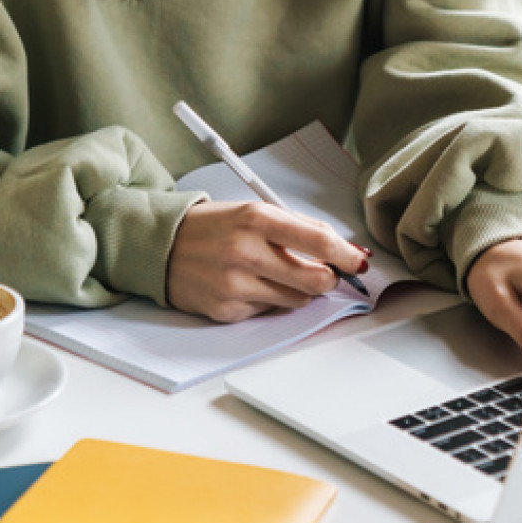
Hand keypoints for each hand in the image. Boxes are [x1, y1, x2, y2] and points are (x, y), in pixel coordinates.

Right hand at [166, 201, 371, 322]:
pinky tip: (248, 285)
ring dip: (297, 290)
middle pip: (316, 278)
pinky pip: (269, 311)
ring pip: (297, 299)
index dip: (347, 255)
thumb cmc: (214, 227)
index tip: (359, 262)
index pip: (318, 240)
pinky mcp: (226, 310)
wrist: (161, 246)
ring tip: (273, 274)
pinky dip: (268, 300)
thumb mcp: (254, 211)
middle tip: (323, 273)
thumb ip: (298, 227)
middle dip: (328, 278)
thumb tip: (344, 248)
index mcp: (257, 219)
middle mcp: (246, 251)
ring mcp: (235, 284)